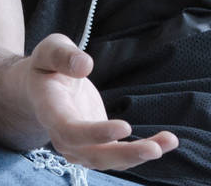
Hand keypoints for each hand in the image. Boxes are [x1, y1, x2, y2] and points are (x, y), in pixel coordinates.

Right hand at [16, 34, 177, 169]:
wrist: (41, 89)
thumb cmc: (48, 66)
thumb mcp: (50, 50)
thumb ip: (63, 55)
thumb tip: (85, 65)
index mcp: (50, 111)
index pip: (70, 131)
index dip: (95, 134)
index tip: (125, 127)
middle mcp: (63, 137)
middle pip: (93, 155)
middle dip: (125, 154)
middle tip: (154, 149)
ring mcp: (80, 147)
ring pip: (110, 160)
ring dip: (139, 155)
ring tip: (169, 142)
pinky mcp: (97, 146)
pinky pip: (120, 155)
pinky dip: (144, 150)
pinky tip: (168, 141)